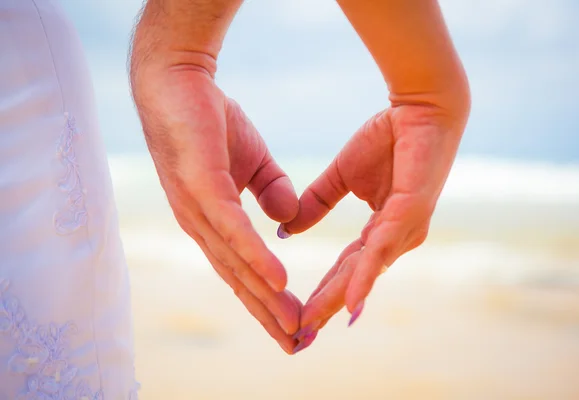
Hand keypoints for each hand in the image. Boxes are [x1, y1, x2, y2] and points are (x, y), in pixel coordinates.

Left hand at [129, 50, 301, 352]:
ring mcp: (198, 207)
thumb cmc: (211, 120)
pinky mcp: (201, 184)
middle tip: (297, 345)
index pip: (242, 271)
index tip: (295, 327)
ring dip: (265, 298)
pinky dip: (254, 256)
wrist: (177, 79)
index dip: (267, 303)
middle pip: (239, 279)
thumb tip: (290, 220)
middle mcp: (202, 224)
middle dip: (268, 315)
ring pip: (236, 262)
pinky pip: (231, 227)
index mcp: (213, 221)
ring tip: (293, 326)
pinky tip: (277, 280)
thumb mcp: (254, 161)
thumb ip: (273, 192)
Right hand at [283, 104, 465, 346]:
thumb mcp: (341, 176)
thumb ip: (318, 203)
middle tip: (298, 337)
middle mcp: (395, 237)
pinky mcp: (410, 211)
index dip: (322, 292)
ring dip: (338, 300)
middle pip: (353, 279)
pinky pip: (383, 249)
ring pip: (366, 271)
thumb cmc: (388, 138)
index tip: (297, 315)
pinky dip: (366, 277)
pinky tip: (351, 302)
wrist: (419, 107)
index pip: (346, 268)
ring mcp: (405, 228)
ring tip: (313, 327)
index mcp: (380, 230)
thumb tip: (289, 229)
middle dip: (324, 307)